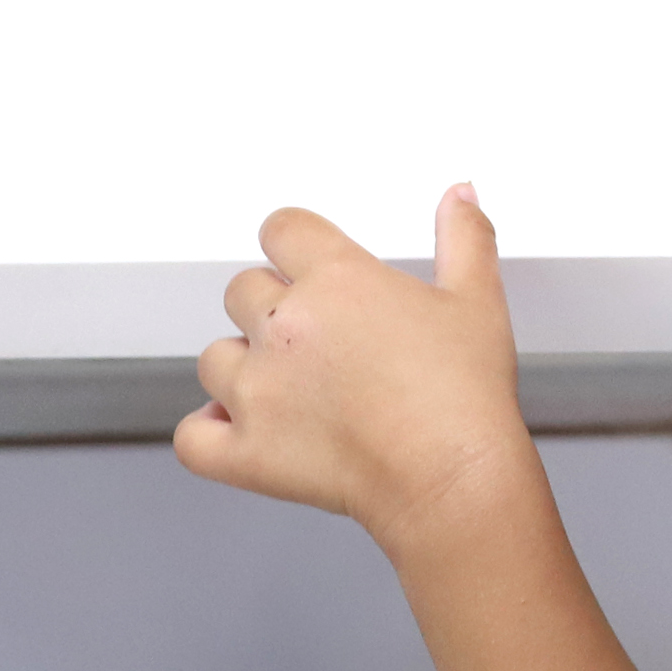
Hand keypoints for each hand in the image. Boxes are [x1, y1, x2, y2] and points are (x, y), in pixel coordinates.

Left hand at [177, 186, 528, 558]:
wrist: (451, 475)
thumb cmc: (463, 393)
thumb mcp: (477, 298)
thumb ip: (464, 236)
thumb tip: (459, 196)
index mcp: (337, 279)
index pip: (281, 229)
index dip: (292, 241)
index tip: (302, 257)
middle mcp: (286, 327)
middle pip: (242, 289)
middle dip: (271, 303)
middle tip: (313, 330)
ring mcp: (257, 392)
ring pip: (214, 357)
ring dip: (241, 363)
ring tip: (284, 381)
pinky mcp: (247, 452)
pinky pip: (194, 436)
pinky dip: (209, 432)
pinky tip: (237, 427)